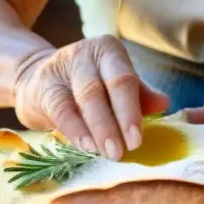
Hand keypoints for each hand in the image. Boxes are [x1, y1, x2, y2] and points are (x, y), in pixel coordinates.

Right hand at [12, 35, 169, 159]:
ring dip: (96, 129)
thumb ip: (139, 95)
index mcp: (110, 51)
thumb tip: (164, 104)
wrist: (39, 78)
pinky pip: (60, 109)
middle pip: (101, 89)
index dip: (130, 111)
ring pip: (82, 98)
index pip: (124, 79)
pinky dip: (75, 130)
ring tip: (106, 152)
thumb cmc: (89, 84)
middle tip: (121, 152)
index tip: (136, 140)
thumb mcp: (115, 85)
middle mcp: (86, 53)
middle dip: (114, 123)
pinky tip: (85, 146)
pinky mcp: (42, 86)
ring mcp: (62, 67)